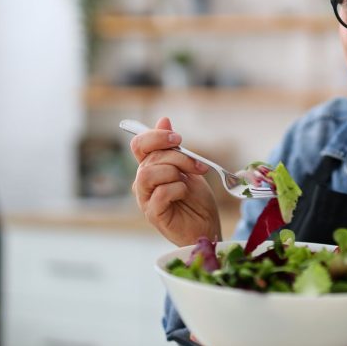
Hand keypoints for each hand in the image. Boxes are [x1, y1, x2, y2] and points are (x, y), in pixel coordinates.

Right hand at [130, 117, 221, 245]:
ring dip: (175, 172)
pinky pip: (160, 193)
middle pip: (150, 158)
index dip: (156, 136)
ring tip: (188, 181)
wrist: (207, 226)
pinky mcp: (153, 214)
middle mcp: (143, 182)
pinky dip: (177, 189)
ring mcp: (145, 198)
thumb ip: (174, 148)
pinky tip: (185, 194)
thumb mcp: (189, 167)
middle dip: (178, 157)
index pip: (139, 144)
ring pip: (149, 173)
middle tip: (197, 166)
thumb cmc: (196, 199)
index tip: (178, 139)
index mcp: (150, 167)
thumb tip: (163, 120)